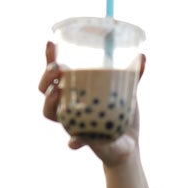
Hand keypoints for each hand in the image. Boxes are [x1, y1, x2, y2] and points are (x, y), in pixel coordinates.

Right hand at [39, 40, 146, 167]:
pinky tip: (75, 141)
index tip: (51, 43)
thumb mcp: (128, 93)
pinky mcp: (82, 141)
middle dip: (46, 78)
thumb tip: (142, 56)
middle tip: (58, 70)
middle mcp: (67, 106)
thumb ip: (133, 76)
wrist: (127, 145)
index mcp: (74, 92)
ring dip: (49, 102)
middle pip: (45, 90)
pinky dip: (74, 141)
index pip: (56, 73)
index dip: (49, 58)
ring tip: (57, 92)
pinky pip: (73, 141)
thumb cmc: (121, 116)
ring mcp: (71, 123)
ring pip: (50, 113)